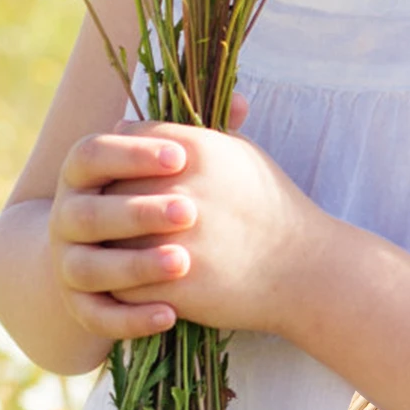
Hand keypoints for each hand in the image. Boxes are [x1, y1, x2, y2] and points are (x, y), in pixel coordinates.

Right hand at [48, 94, 254, 343]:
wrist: (118, 253)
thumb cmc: (157, 196)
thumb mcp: (174, 166)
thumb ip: (200, 135)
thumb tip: (242, 103)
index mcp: (82, 174)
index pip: (90, 154)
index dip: (130, 154)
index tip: (181, 156)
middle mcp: (66, 217)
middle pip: (87, 213)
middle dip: (137, 213)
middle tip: (190, 212)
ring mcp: (68, 263)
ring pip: (88, 268)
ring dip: (134, 266)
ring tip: (183, 263)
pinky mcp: (80, 306)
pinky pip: (96, 317)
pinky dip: (129, 319)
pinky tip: (171, 314)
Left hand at [100, 114, 326, 334]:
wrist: (302, 269)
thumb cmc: (269, 205)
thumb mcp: (237, 152)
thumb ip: (181, 135)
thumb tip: (123, 125)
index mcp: (193, 151)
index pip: (125, 141)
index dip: (123, 160)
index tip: (136, 178)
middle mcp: (178, 191)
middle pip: (110, 190)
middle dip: (113, 205)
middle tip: (128, 219)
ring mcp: (171, 240)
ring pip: (107, 238)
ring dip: (113, 245)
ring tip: (130, 250)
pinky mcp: (171, 285)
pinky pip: (120, 283)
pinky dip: (125, 284)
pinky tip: (142, 280)